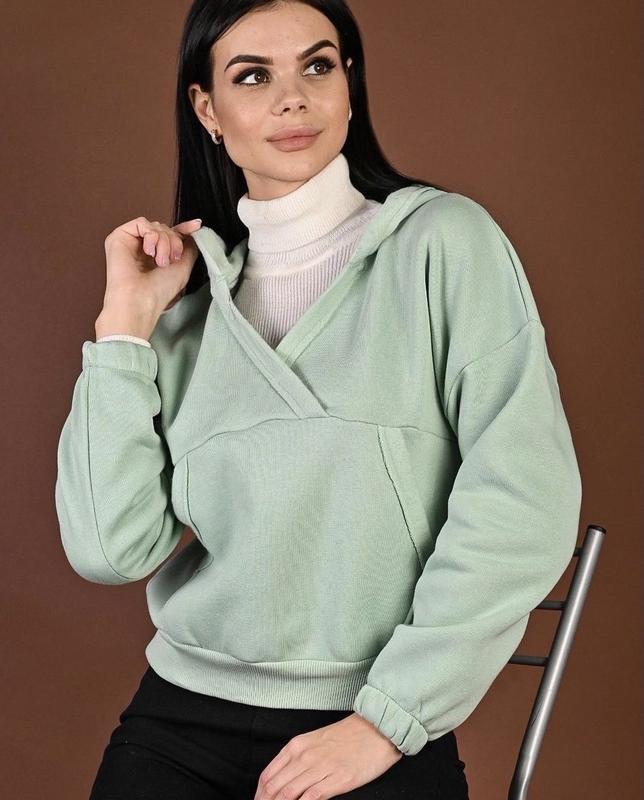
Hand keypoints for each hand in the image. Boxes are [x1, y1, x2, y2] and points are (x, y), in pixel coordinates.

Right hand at [102, 216, 202, 313]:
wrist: (140, 299)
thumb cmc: (159, 290)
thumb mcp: (184, 267)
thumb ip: (189, 247)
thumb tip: (191, 232)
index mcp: (157, 257)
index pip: (170, 235)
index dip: (184, 229)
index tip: (196, 225)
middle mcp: (143, 249)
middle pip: (165, 229)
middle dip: (174, 241)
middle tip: (172, 259)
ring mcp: (131, 243)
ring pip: (155, 226)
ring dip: (164, 242)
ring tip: (160, 261)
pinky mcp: (119, 237)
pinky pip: (141, 223)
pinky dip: (151, 236)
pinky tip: (149, 252)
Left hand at [253, 712, 402, 798]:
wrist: (376, 728)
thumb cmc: (348, 736)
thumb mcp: (315, 742)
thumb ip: (298, 759)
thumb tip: (283, 781)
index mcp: (297, 746)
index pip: (267, 776)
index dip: (259, 795)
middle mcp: (305, 756)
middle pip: (274, 788)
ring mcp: (321, 768)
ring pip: (287, 794)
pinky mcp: (338, 779)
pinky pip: (311, 798)